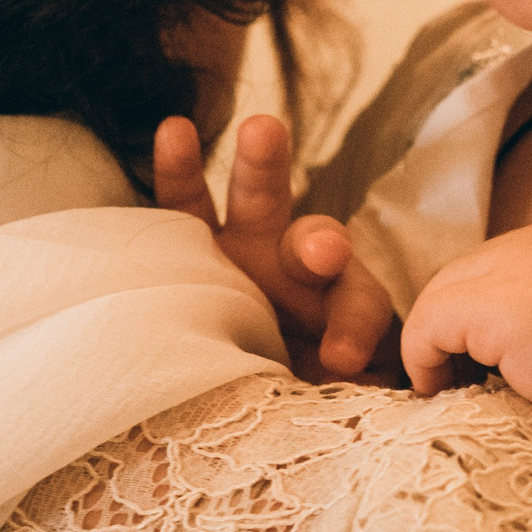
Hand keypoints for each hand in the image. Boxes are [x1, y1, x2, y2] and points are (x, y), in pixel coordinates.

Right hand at [152, 114, 399, 382]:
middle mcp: (298, 271)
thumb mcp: (333, 395)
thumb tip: (356, 401)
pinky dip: (179, 170)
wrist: (237, 379)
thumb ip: (352, 393)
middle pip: (317, 243)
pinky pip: (184, 205)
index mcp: (341, 307)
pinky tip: (173, 130)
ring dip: (262, 167)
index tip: (342, 358)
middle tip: (322, 251)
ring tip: (262, 131)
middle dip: (319, 241)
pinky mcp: (194, 245)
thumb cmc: (297, 385)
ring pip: (259, 202)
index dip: (352, 327)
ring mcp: (247, 249)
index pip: (358, 306)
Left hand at [402, 221, 531, 519]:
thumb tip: (529, 351)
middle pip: (467, 276)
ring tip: (452, 395)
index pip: (505, 269)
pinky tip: (445, 398)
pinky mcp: (494, 307)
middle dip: (458, 330)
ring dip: (440, 346)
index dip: (489, 320)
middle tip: (460, 386)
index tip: (490, 370)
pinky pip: (426, 326)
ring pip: (442, 298)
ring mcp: (518, 267)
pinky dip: (423, 363)